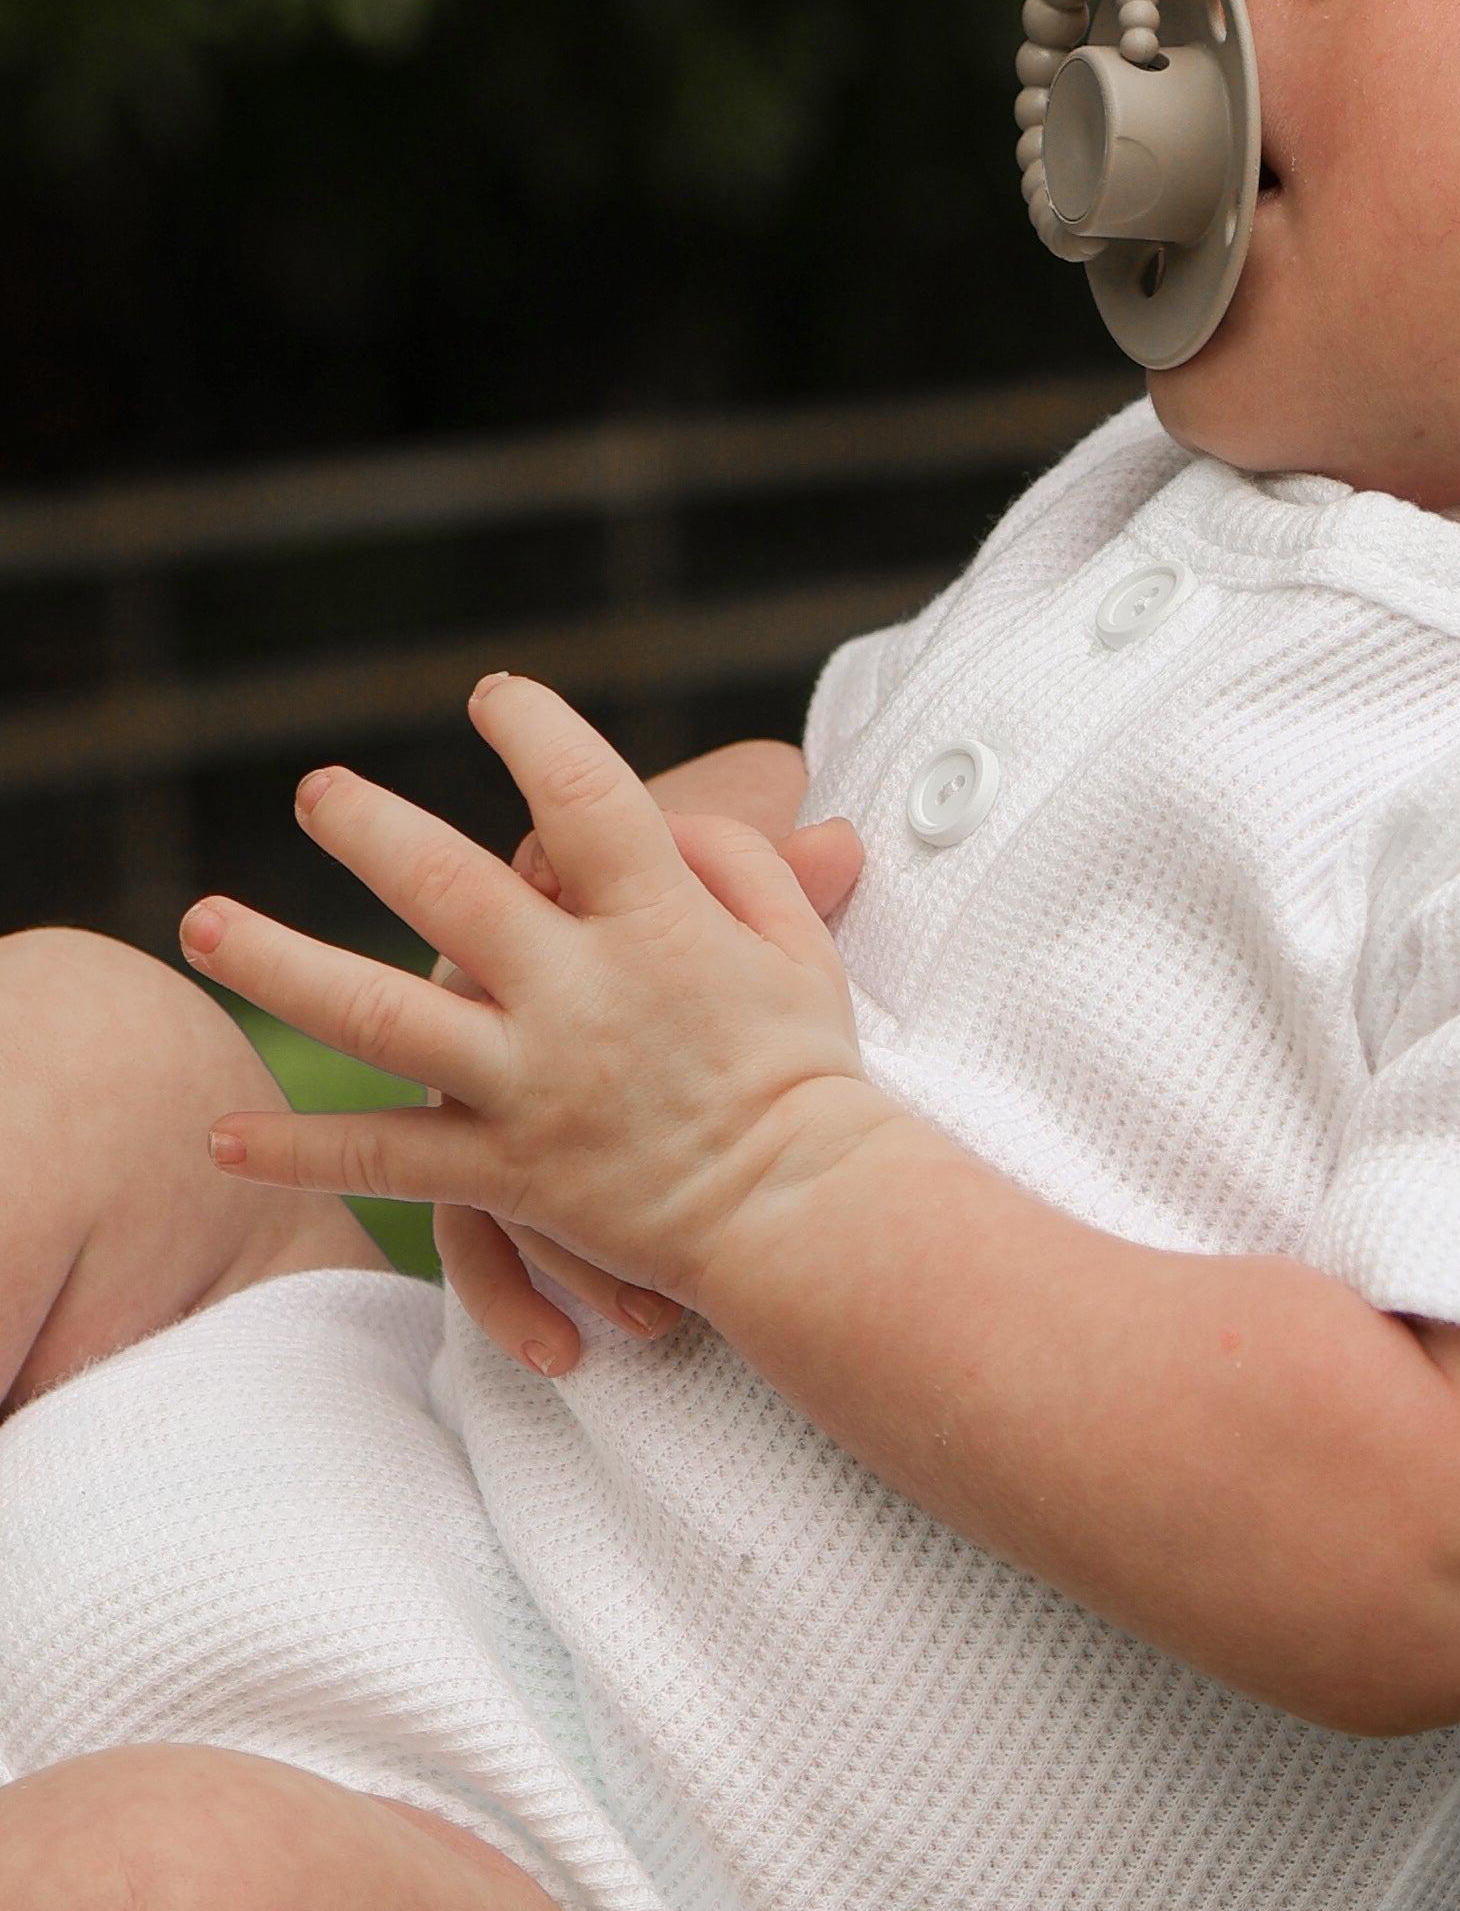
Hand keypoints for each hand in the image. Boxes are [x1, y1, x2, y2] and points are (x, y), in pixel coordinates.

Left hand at [181, 675, 897, 1375]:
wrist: (806, 1216)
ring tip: (199, 923)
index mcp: (657, 924)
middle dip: (371, 827)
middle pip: (450, 887)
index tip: (494, 694)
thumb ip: (738, 865)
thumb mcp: (798, 945)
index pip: (586, 796)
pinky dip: (300, 1150)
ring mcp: (531, 1086)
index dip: (535, 729)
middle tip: (317, 791)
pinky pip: (386, 1158)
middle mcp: (578, 995)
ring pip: (380, 1015)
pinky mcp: (507, 1172)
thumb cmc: (808, 1069)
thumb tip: (675, 824)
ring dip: (279, 963)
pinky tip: (223, 1136)